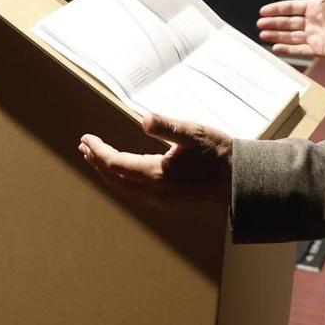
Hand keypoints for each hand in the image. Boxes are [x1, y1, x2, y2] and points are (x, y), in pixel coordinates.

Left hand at [78, 113, 233, 204]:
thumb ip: (167, 126)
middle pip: (115, 179)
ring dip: (108, 175)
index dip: (98, 151)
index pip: (115, 163)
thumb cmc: (217, 151)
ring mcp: (162, 202)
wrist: (239, 177)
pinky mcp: (169, 204)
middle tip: (85, 147)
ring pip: (124, 190)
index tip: (86, 138)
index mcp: (157, 175)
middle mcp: (156, 193)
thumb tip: (146, 119)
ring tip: (96, 160)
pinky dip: (122, 184)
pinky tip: (122, 176)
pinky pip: (136, 196)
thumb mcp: (193, 132)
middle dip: (97, 163)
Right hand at [256, 0, 324, 58]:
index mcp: (315, 8)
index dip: (277, 9)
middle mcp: (313, 22)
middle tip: (260, 24)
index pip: (291, 8)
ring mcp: (315, 37)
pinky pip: (300, 50)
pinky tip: (275, 47)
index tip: (263, 11)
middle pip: (288, 23)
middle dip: (273, 23)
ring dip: (276, 36)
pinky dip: (287, 50)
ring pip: (291, 37)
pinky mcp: (318, 50)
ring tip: (263, 35)